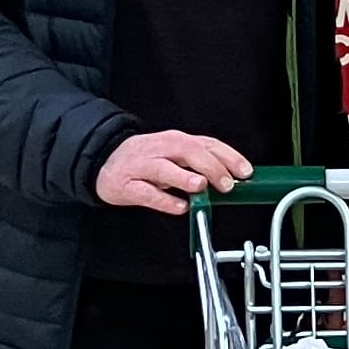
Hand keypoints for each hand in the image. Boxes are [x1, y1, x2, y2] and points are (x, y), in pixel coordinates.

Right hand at [95, 130, 251, 215]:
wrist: (104, 161)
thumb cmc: (145, 160)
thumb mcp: (174, 156)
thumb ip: (199, 164)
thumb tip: (230, 177)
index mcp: (176, 141)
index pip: (207, 144)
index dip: (228, 156)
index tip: (245, 171)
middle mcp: (161, 149)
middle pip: (188, 151)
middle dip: (211, 166)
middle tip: (227, 183)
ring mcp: (143, 166)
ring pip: (165, 168)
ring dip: (184, 177)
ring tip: (201, 186)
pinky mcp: (128, 185)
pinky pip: (147, 193)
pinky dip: (164, 200)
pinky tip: (179, 207)